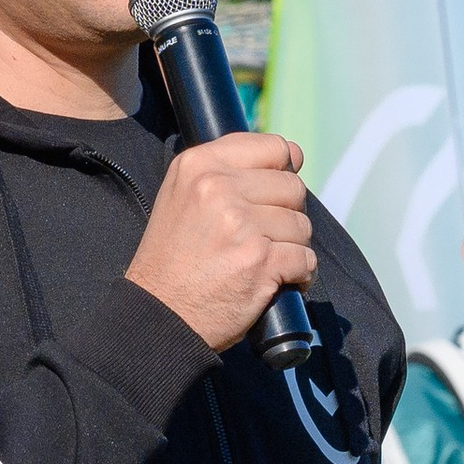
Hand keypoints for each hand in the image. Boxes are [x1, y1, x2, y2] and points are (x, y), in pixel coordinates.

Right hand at [124, 132, 314, 353]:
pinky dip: (300, 274)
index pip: (274, 148)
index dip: (284, 171)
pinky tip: (279, 280)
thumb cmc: (172, 260)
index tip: (275, 194)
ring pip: (302, 225)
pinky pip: (305, 258)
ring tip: (264, 262)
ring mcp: (241, 224)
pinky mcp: (260, 260)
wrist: (158, 315)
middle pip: (292, 188)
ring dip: (292, 247)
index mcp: (199, 165)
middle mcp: (218, 188)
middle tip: (263, 237)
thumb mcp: (180, 196)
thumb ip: (223, 172)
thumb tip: (287, 158)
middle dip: (287, 215)